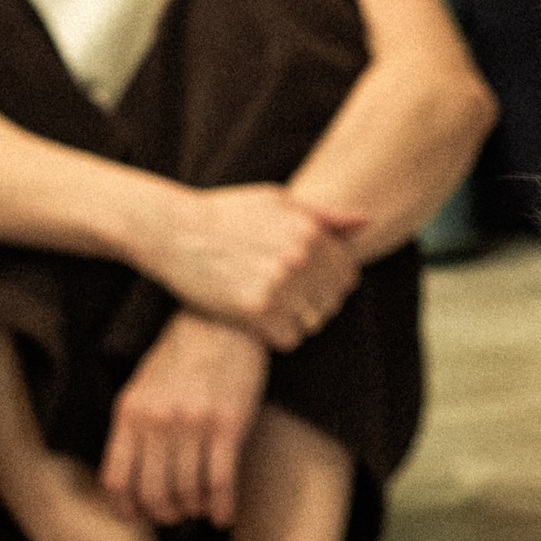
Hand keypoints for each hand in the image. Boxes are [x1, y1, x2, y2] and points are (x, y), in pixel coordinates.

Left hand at [101, 312, 268, 527]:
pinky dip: (221, 507)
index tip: (139, 517)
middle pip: (153, 493)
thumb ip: (134, 428)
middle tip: (175, 515)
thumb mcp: (143, 387)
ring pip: (187, 492)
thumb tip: (131, 479)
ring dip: (194, 510)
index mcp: (130, 413)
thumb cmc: (182, 356)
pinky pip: (221, 482)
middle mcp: (157, 421)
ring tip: (200, 508)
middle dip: (164, 514)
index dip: (126, 509)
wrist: (222, 321)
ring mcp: (192, 424)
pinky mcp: (227, 425)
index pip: (117, 480)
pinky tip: (224, 516)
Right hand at [135, 181, 363, 346]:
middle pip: (332, 303)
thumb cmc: (224, 213)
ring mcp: (279, 285)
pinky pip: (289, 339)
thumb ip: (325, 215)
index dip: (329, 284)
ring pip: (312, 323)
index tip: (305, 284)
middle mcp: (300, 258)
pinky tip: (256, 320)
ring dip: (295, 321)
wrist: (173, 230)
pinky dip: (275, 335)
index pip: (347, 275)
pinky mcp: (256, 311)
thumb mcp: (277, 201)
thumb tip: (368, 222)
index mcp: (310, 231)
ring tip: (269, 307)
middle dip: (313, 304)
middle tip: (283, 299)